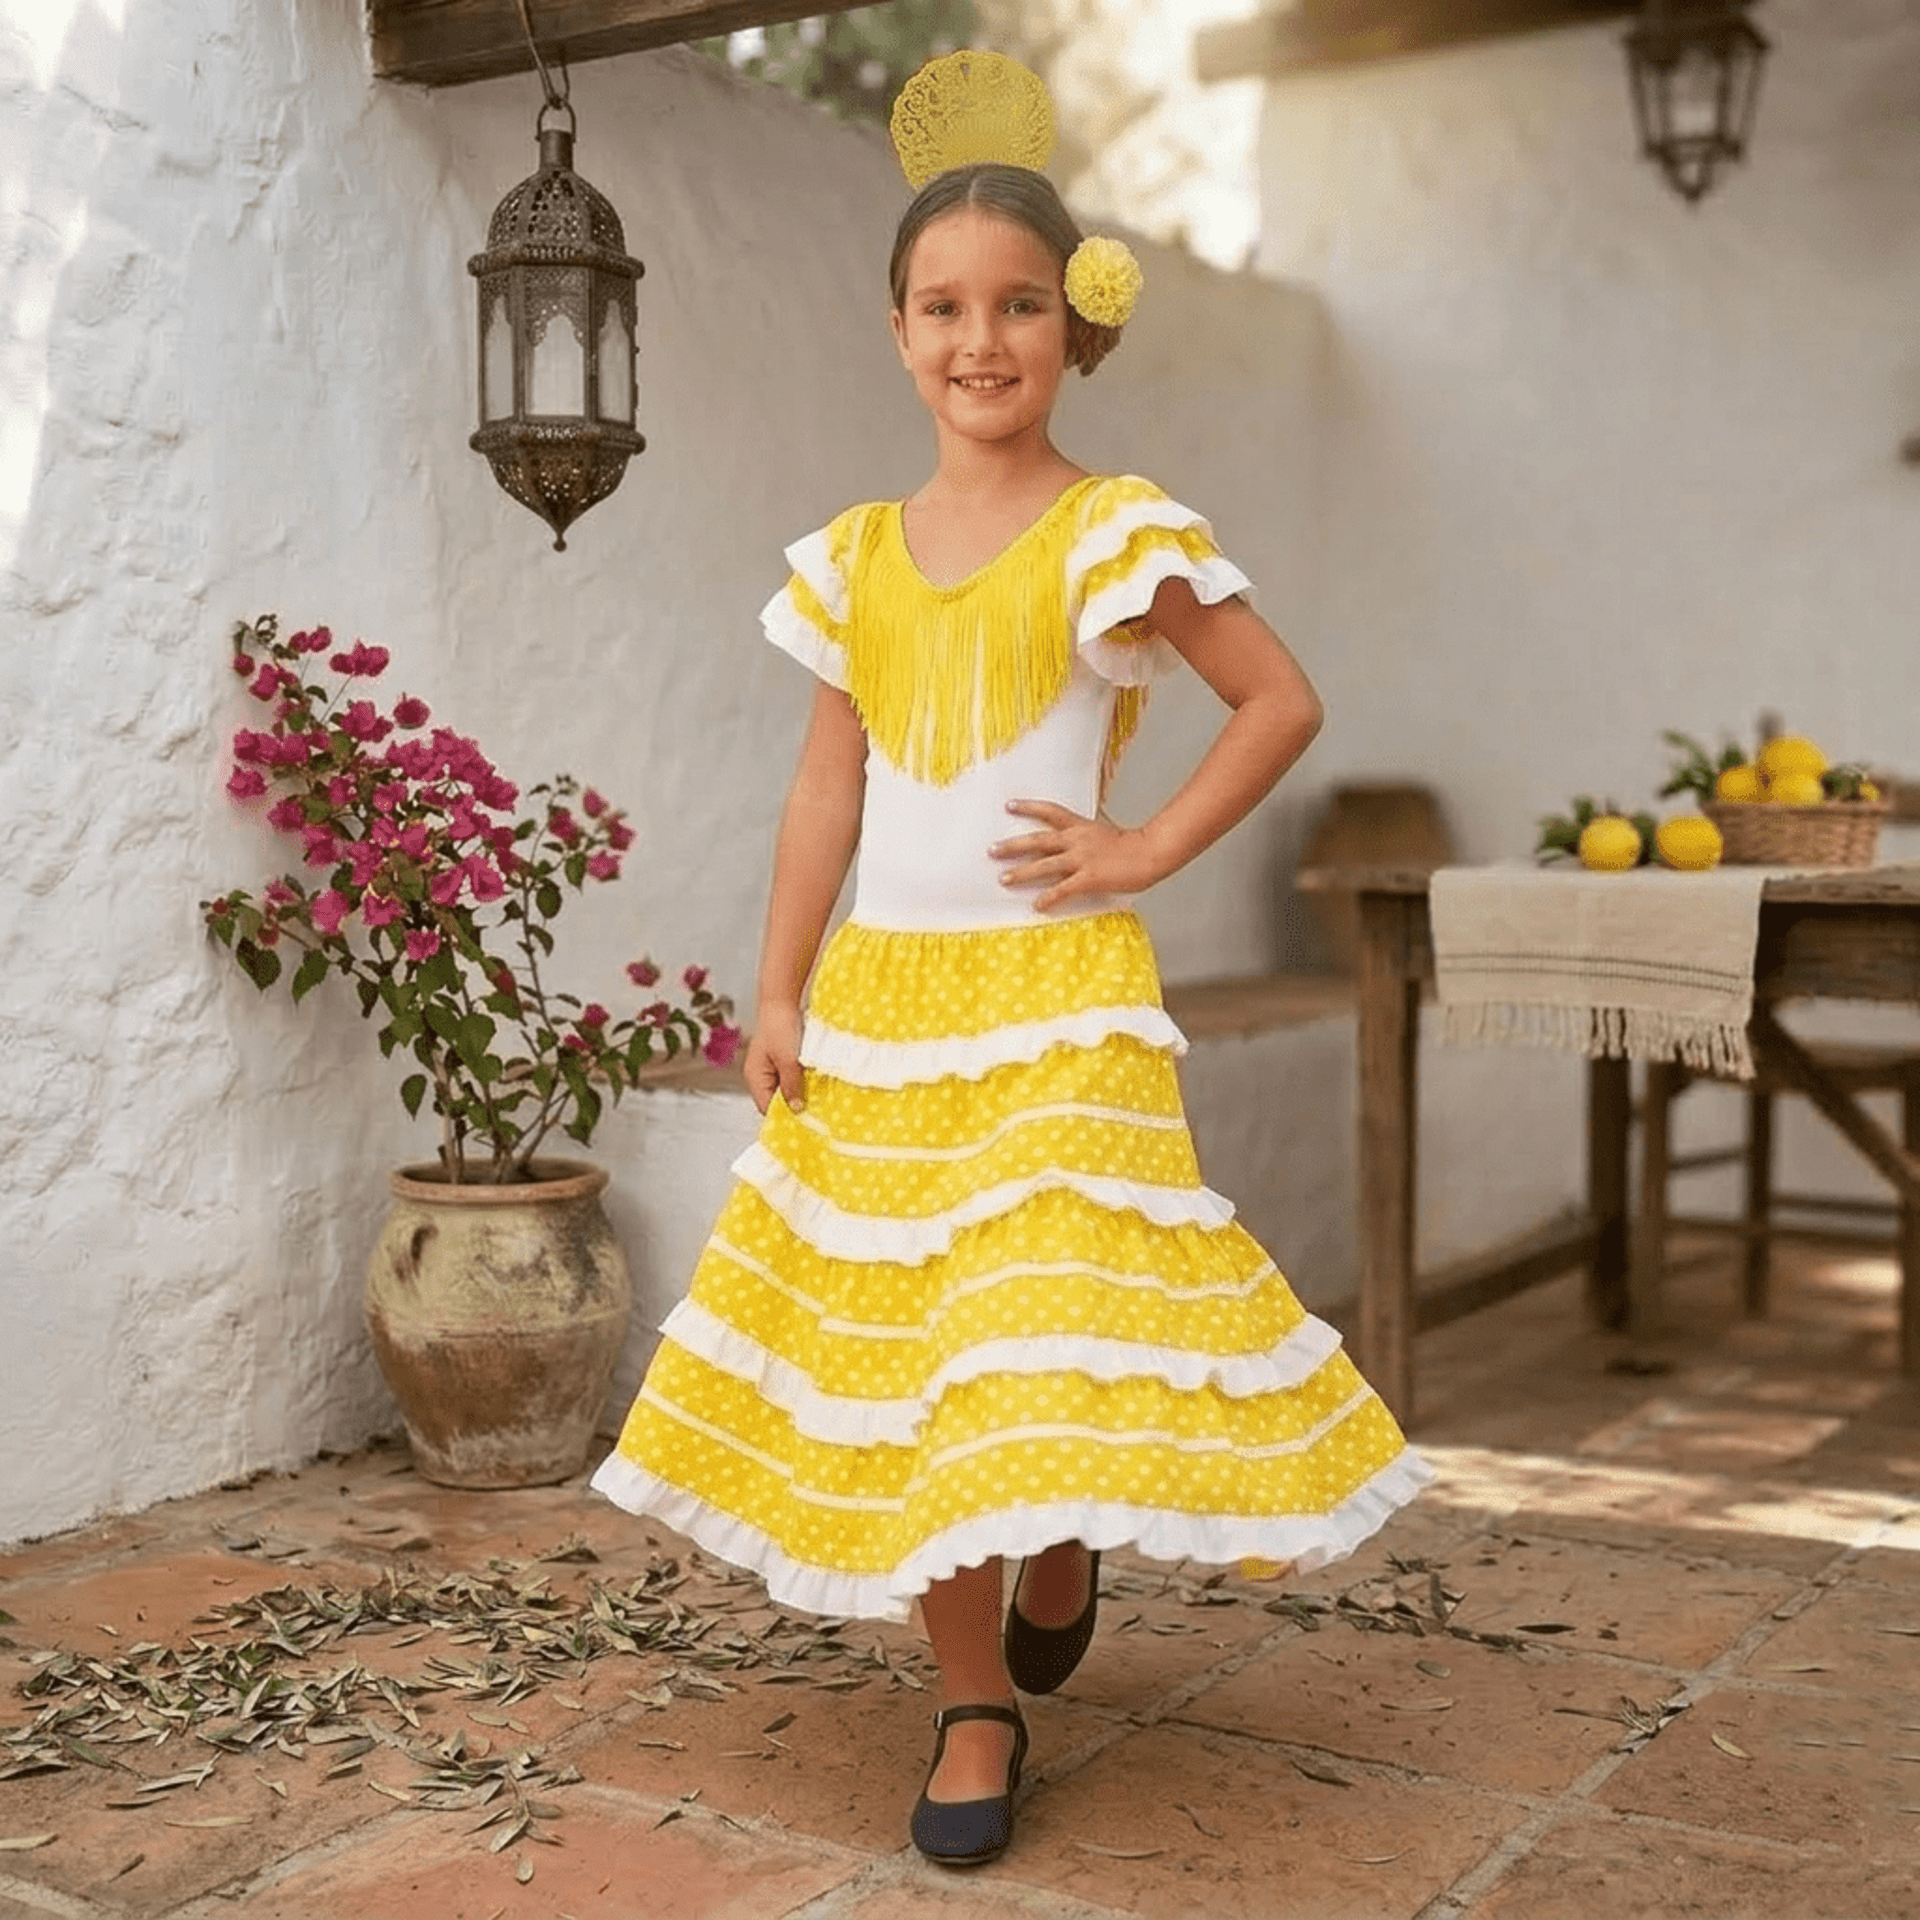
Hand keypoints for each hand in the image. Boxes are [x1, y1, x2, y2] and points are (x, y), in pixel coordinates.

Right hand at [743, 1002, 805, 1114]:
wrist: (783, 1000)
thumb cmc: (779, 1025)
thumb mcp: (788, 1059)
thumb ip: (791, 1085)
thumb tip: (797, 1109)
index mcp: (755, 1077)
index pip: (767, 1107)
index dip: (785, 1116)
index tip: (805, 1122)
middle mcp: (761, 1075)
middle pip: (777, 1100)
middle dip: (795, 1104)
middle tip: (815, 1110)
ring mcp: (771, 1067)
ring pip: (786, 1089)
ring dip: (801, 1091)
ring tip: (817, 1096)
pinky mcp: (783, 1060)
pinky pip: (792, 1077)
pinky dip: (803, 1080)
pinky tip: (815, 1081)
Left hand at [990, 800, 1164, 912]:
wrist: (1151, 853)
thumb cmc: (1132, 845)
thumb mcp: (1106, 830)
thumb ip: (1089, 831)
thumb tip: (1080, 833)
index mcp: (1081, 826)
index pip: (1049, 811)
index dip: (1028, 808)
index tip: (1009, 806)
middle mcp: (1076, 840)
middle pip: (1037, 840)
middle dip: (1012, 846)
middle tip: (991, 850)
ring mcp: (1081, 859)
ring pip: (1044, 865)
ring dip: (1021, 872)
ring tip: (1003, 879)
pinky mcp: (1088, 878)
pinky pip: (1062, 889)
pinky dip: (1048, 898)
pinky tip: (1037, 905)